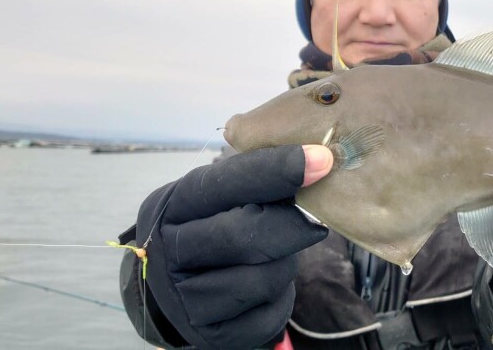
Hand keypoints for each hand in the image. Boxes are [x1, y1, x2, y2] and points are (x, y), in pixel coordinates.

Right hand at [136, 145, 332, 349]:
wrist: (171, 291)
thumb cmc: (206, 228)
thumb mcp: (213, 197)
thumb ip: (252, 179)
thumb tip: (316, 159)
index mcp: (172, 206)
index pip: (226, 182)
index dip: (276, 170)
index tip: (322, 159)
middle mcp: (170, 253)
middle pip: (247, 236)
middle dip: (292, 226)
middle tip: (314, 223)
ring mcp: (187, 300)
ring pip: (262, 279)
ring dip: (286, 265)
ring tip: (279, 256)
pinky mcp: (213, 335)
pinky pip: (270, 315)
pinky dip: (281, 298)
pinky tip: (269, 287)